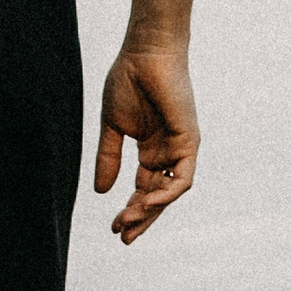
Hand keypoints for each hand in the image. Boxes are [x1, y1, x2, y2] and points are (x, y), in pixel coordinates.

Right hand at [94, 48, 196, 242]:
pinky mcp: (189, 140)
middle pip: (158, 196)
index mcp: (151, 149)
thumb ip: (109, 159)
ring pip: (170, 192)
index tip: (114, 227)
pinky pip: (181, 177)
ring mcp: (180, 146)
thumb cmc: (128, 81)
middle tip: (123, 237)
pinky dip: (166, 195)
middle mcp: (168, 151)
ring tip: (128, 221)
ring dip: (150, 211)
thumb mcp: (112, 128)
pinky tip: (145, 204)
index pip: (144, 189)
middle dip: (141, 219)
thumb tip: (101, 192)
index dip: (131, 210)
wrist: (144, 52)